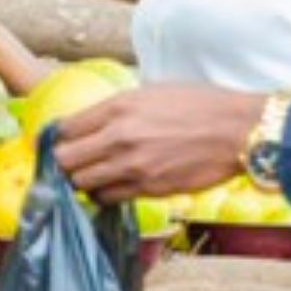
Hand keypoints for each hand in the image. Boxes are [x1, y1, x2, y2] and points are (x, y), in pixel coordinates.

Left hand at [52, 85, 262, 202]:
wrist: (238, 130)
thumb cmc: (200, 105)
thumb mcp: (153, 92)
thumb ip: (119, 109)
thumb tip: (92, 123)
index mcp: (119, 106)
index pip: (65, 128)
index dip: (55, 138)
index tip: (52, 143)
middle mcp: (120, 136)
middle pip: (65, 160)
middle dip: (61, 163)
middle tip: (67, 164)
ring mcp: (133, 166)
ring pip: (82, 184)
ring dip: (82, 181)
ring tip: (89, 176)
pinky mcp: (149, 189)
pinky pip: (109, 198)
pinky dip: (104, 194)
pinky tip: (112, 186)